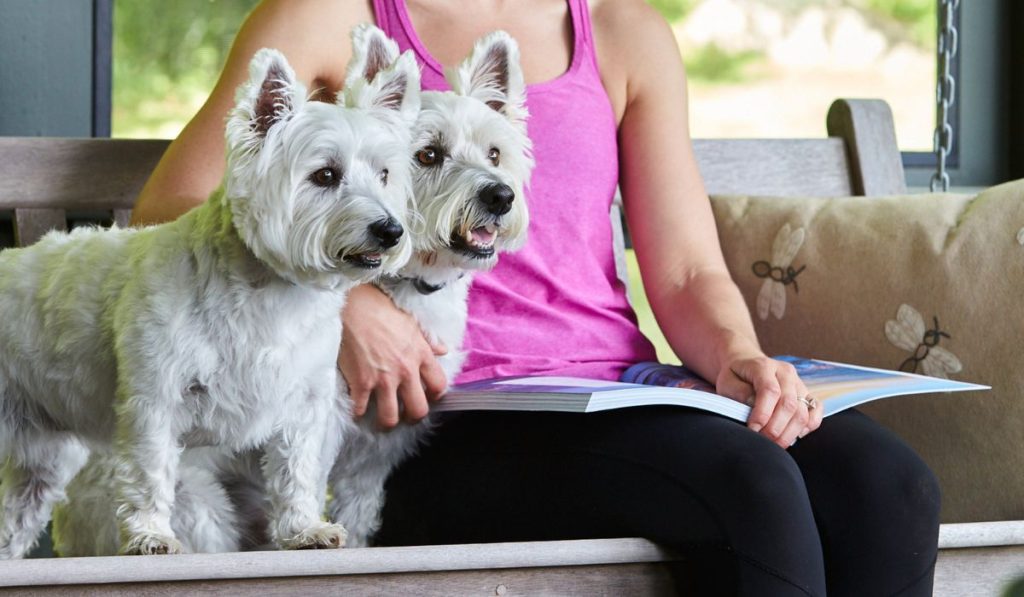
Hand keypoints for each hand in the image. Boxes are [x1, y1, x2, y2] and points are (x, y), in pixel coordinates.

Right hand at [338, 284, 447, 428]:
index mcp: (420, 355)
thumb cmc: (381, 310)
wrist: (352, 306)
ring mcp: (382, 380)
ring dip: (387, 421)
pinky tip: (358, 409)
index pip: (439, 385)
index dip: (436, 396)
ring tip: (383, 419)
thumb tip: (442, 349)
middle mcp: (405, 371)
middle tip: (406, 414)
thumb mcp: (411, 322)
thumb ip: (428, 340)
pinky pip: (361, 409)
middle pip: (418, 409)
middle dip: (413, 416)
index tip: (428, 396)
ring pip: (390, 417)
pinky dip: (359, 412)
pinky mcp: (360, 383)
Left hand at [715, 354, 822, 448]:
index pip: (770, 390)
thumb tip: (753, 405)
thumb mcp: (727, 382)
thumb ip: (739, 393)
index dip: (763, 413)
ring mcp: (799, 383)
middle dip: (775, 428)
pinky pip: (816, 411)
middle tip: (763, 441)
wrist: (747, 364)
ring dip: (790, 433)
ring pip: (803, 412)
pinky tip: (792, 435)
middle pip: (789, 404)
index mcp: (764, 366)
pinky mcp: (806, 393)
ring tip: (774, 444)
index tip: (753, 428)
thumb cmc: (735, 376)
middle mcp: (785, 373)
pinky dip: (807, 427)